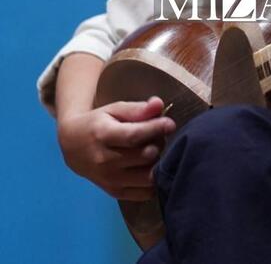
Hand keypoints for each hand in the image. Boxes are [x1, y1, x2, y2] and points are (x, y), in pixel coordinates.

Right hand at [57, 96, 175, 200]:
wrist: (72, 145)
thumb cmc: (98, 124)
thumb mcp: (115, 110)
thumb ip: (138, 109)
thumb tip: (159, 105)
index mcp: (103, 136)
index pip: (134, 136)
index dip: (157, 129)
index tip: (170, 124)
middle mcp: (104, 161)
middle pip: (146, 156)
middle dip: (158, 143)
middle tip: (158, 136)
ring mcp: (109, 180)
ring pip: (148, 176)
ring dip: (157, 163)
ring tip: (153, 151)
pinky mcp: (114, 192)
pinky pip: (145, 193)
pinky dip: (153, 181)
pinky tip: (149, 167)